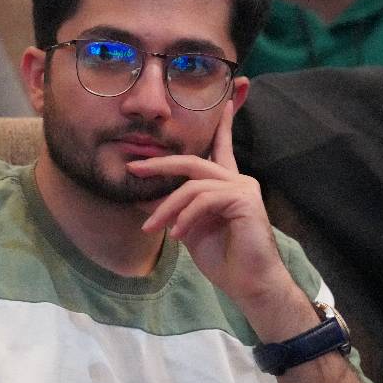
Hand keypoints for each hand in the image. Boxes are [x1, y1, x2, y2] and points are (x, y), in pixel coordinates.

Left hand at [127, 100, 297, 316]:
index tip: (224, 99)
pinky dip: (185, 217)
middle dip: (159, 163)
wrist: (249, 284)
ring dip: (166, 207)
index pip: (219, 145)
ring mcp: (243, 187)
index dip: (221, 122)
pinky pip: (203, 199)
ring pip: (192, 183)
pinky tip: (179, 235)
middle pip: (192, 160)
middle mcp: (236, 179)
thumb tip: (141, 198)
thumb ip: (173, 208)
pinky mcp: (244, 200)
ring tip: (154, 229)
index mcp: (225, 182)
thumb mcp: (187, 228)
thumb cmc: (222, 258)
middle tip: (133, 169)